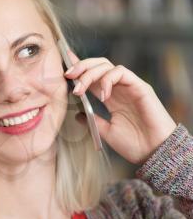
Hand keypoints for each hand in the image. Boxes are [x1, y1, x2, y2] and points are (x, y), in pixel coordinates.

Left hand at [64, 50, 176, 164]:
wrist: (153, 154)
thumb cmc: (133, 144)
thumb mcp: (105, 131)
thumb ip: (92, 120)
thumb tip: (77, 114)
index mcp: (111, 97)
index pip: (93, 76)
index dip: (80, 68)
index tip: (65, 65)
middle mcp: (119, 88)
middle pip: (98, 65)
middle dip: (81, 67)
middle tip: (68, 75)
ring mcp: (129, 86)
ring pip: (107, 65)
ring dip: (89, 74)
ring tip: (79, 89)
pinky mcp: (140, 86)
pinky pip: (121, 72)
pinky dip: (107, 80)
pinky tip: (103, 96)